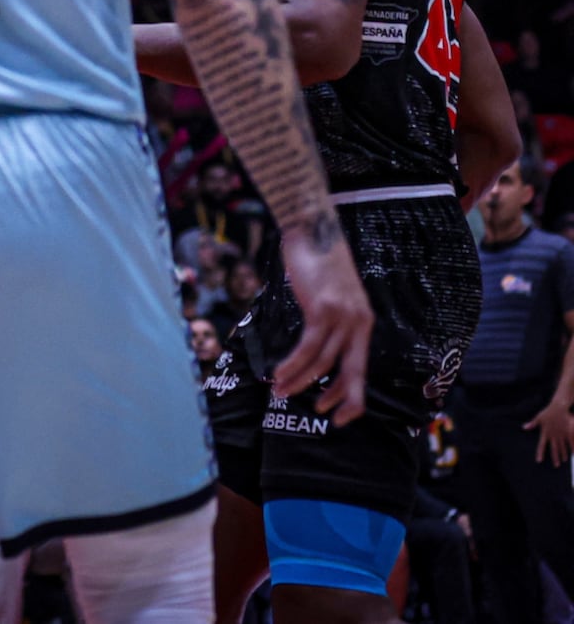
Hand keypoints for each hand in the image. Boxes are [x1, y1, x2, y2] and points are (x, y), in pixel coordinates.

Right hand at [271, 217, 373, 424]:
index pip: (360, 368)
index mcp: (363, 323)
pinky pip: (309, 346)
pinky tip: (279, 373)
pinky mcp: (323, 309)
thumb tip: (315, 342)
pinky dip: (293, 363)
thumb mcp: (330, 294)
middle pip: (350, 371)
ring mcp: (342, 316)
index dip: (352, 396)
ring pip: (323, 361)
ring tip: (280, 393)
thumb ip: (329, 318)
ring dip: (300, 381)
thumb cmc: (316, 260)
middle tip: (319, 415)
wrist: (312, 228)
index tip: (339, 415)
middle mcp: (358, 323)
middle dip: (335, 398)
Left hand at [525, 398, 573, 465]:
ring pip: (563, 447)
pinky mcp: (568, 433)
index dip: (540, 453)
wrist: (559, 408)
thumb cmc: (548, 412)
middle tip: (556, 465)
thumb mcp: (538, 418)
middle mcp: (554, 436)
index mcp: (545, 433)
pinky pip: (571, 443)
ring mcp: (562, 435)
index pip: (541, 445)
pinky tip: (573, 454)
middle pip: (554, 449)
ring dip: (563, 454)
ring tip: (564, 460)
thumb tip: (524, 427)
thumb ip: (532, 424)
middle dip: (555, 458)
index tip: (539, 461)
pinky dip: (572, 448)